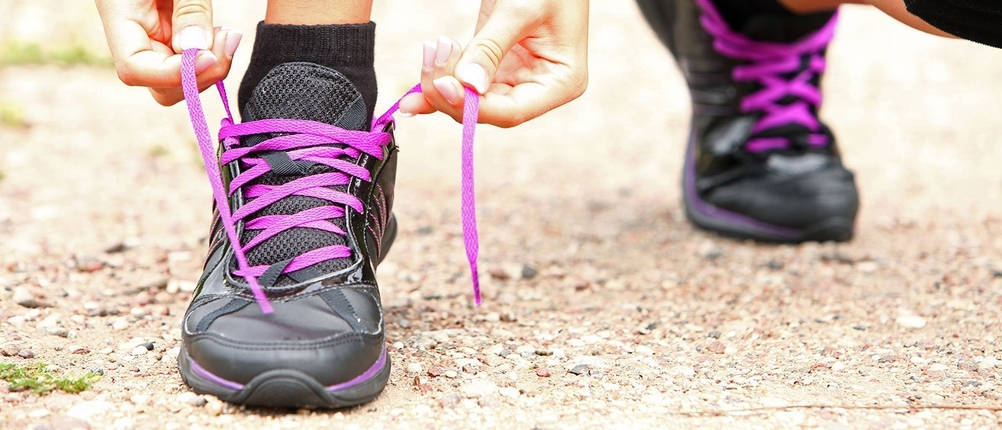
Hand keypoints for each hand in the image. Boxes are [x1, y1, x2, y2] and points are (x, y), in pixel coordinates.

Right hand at [95, 0, 241, 105]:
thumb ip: (189, 8)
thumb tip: (195, 50)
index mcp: (119, 14)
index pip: (134, 69)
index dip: (174, 74)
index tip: (210, 57)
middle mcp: (133, 34)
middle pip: (158, 84)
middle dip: (198, 75)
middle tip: (229, 42)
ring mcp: (153, 38)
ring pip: (177, 80)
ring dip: (209, 68)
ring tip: (229, 36)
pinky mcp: (173, 36)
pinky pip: (190, 61)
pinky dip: (211, 57)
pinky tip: (225, 36)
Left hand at [399, 0, 589, 127]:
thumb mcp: (519, 10)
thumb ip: (491, 49)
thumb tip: (467, 86)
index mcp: (559, 82)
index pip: (511, 111)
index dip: (474, 106)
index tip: (442, 85)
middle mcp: (537, 87)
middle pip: (486, 109)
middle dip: (451, 91)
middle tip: (431, 59)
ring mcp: (514, 76)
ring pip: (470, 99)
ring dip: (441, 82)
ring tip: (431, 50)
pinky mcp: (492, 63)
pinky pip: (465, 82)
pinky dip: (441, 84)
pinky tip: (412, 98)